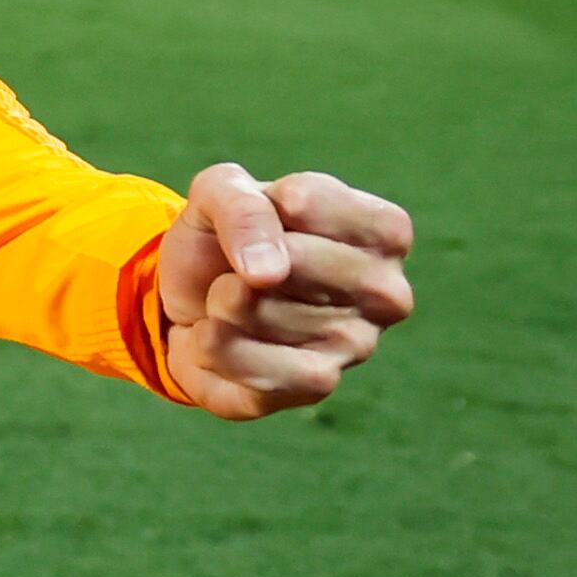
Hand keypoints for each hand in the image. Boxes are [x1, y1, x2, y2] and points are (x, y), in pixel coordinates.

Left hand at [156, 163, 413, 421]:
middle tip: (240, 268)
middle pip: (289, 260)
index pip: (306, 201)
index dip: (258, 207)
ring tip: (228, 303)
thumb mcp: (220, 190)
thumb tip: (267, 273)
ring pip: (260, 309)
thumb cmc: (224, 237)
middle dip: (239, 260)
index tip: (261, 219)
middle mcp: (386, 292)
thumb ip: (242, 207)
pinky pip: (255, 366)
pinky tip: (220, 338)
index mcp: (383, 231)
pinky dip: (216, 347)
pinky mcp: (319, 386)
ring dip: (220, 303)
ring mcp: (358, 344)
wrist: (189, 305)